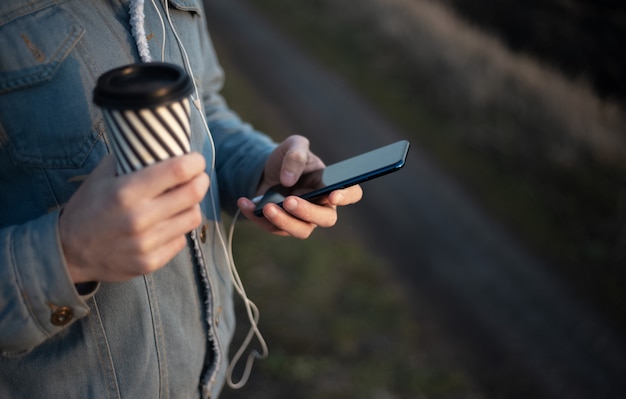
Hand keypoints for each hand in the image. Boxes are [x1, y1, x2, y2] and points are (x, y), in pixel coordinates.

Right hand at [59, 153, 208, 282]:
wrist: (69, 252)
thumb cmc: (88, 208)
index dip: (195, 163)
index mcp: (126, 192)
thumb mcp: (101, 177)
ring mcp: (146, 243)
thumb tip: (159, 143)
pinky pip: (181, 240)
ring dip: (192, 206)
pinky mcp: (151, 262)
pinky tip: (167, 223)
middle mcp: (139, 218)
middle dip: (201, 181)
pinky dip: (178, 229)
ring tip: (183, 201)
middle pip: (193, 194)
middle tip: (198, 177)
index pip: (177, 171)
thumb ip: (129, 158)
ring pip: (192, 217)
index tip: (196, 160)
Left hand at [237, 135, 362, 237]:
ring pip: (301, 230)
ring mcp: (303, 219)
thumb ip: (295, 155)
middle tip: (290, 200)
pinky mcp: (282, 226)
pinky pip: (273, 228)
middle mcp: (321, 205)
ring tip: (266, 207)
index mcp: (330, 184)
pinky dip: (257, 217)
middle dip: (308, 212)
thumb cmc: (287, 158)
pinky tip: (245, 202)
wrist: (265, 169)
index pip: (351, 194)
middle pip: (326, 219)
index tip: (333, 195)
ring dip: (283, 221)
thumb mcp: (292, 146)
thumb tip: (288, 179)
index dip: (346, 197)